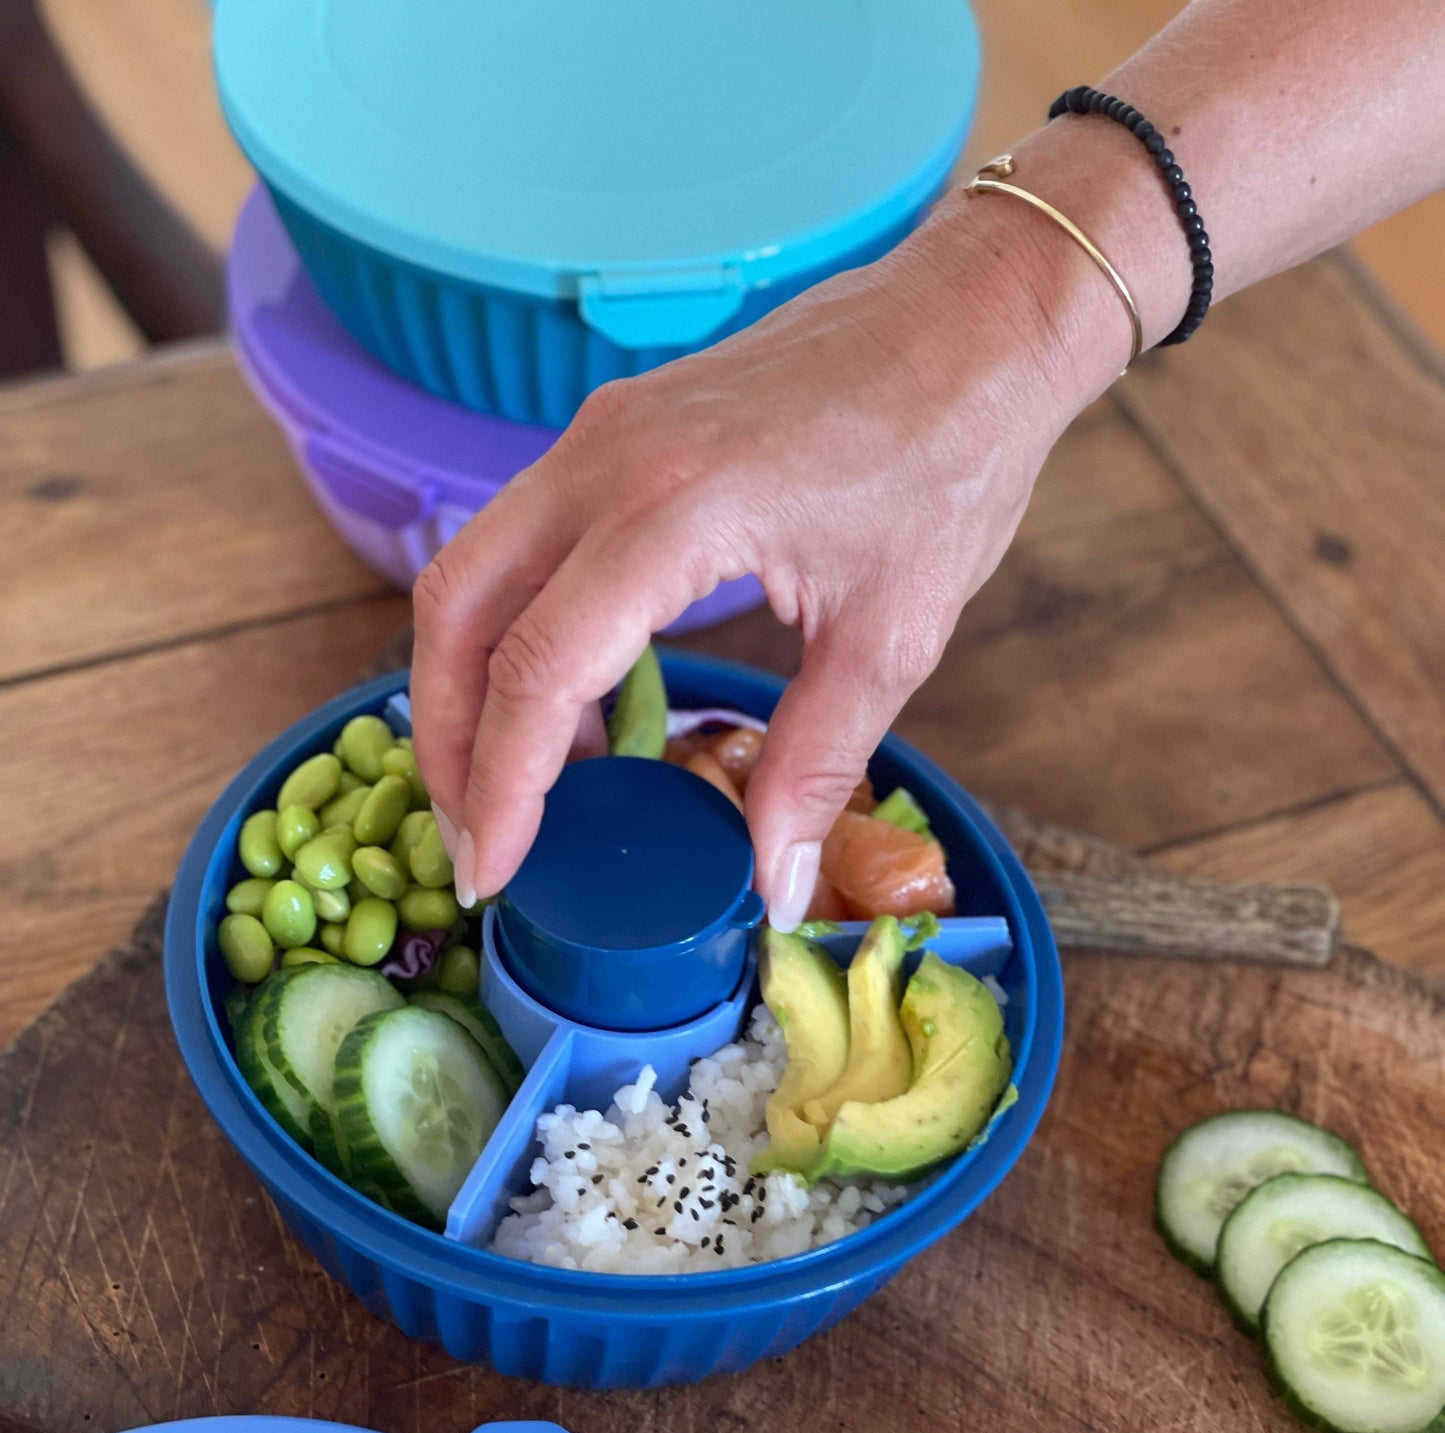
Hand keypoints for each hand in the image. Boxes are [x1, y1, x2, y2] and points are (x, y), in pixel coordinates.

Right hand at [411, 188, 1106, 925]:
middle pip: (458, 612)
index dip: (504, 788)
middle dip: (446, 739)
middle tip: (475, 838)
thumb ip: (816, 766)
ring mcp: (601, 433)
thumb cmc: (952, 456)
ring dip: (468, 682)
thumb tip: (769, 886)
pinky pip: (521, 538)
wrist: (975, 318)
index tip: (495, 872)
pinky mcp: (617, 430)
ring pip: (472, 569)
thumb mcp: (893, 634)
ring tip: (517, 787)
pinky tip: (574, 703)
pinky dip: (515, 628)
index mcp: (673, 509)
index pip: (536, 669)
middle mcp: (606, 459)